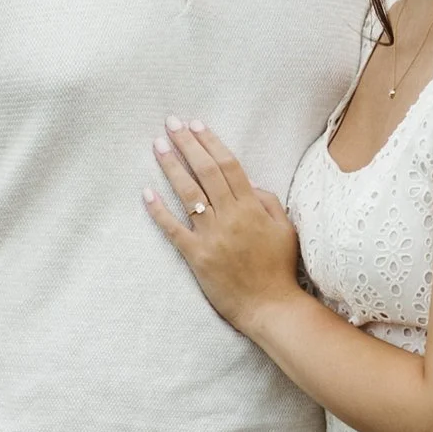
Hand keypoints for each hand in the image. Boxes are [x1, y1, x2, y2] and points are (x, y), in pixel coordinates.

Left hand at [144, 120, 301, 330]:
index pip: (228, 165)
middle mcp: (230, 216)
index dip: (210, 142)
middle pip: (205, 172)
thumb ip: (268, 202)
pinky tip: (146, 193)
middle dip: (187, 145)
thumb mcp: (286, 230)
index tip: (197, 125)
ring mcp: (212, 236)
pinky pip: (174, 229)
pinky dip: (159, 211)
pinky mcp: (197, 256)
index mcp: (252, 207)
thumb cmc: (280, 269)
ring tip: (158, 145)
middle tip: (171, 124)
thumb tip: (249, 183)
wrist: (271, 307)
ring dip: (171, 167)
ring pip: (188, 194)